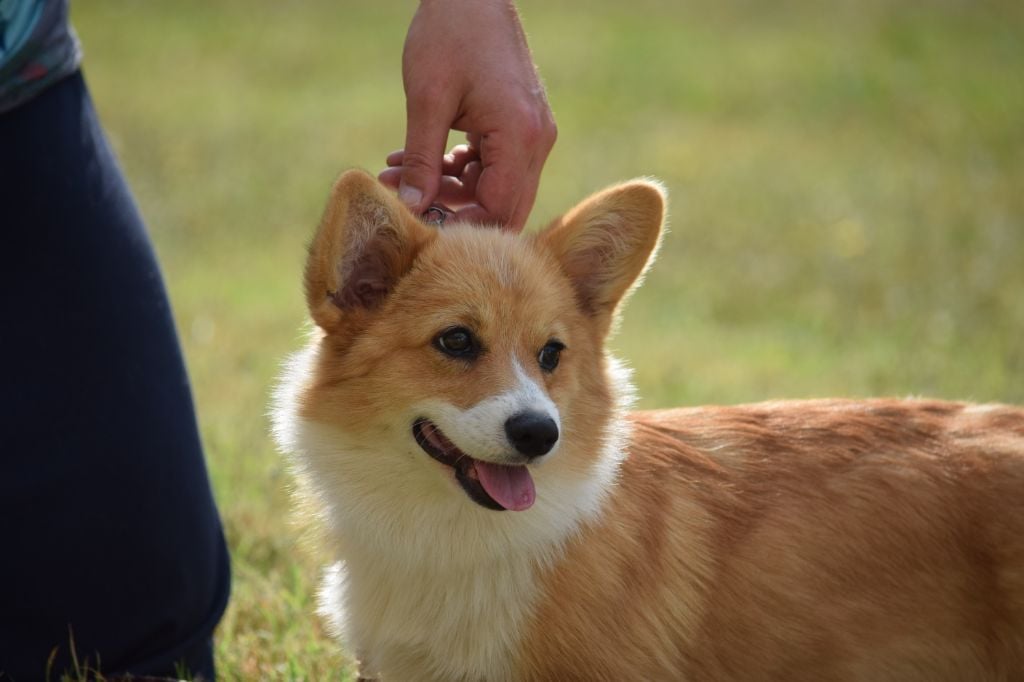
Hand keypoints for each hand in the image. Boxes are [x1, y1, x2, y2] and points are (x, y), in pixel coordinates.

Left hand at [378, 0, 556, 232]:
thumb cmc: (450, 35)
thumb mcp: (427, 100)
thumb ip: (420, 159)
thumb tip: (410, 208)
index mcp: (520, 135)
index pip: (500, 209)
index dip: (461, 227)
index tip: (418, 226)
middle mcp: (536, 140)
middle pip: (503, 206)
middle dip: (453, 211)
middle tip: (404, 202)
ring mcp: (532, 134)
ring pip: (495, 188)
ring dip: (448, 189)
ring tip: (397, 174)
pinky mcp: (520, 126)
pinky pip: (493, 166)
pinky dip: (458, 170)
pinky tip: (418, 159)